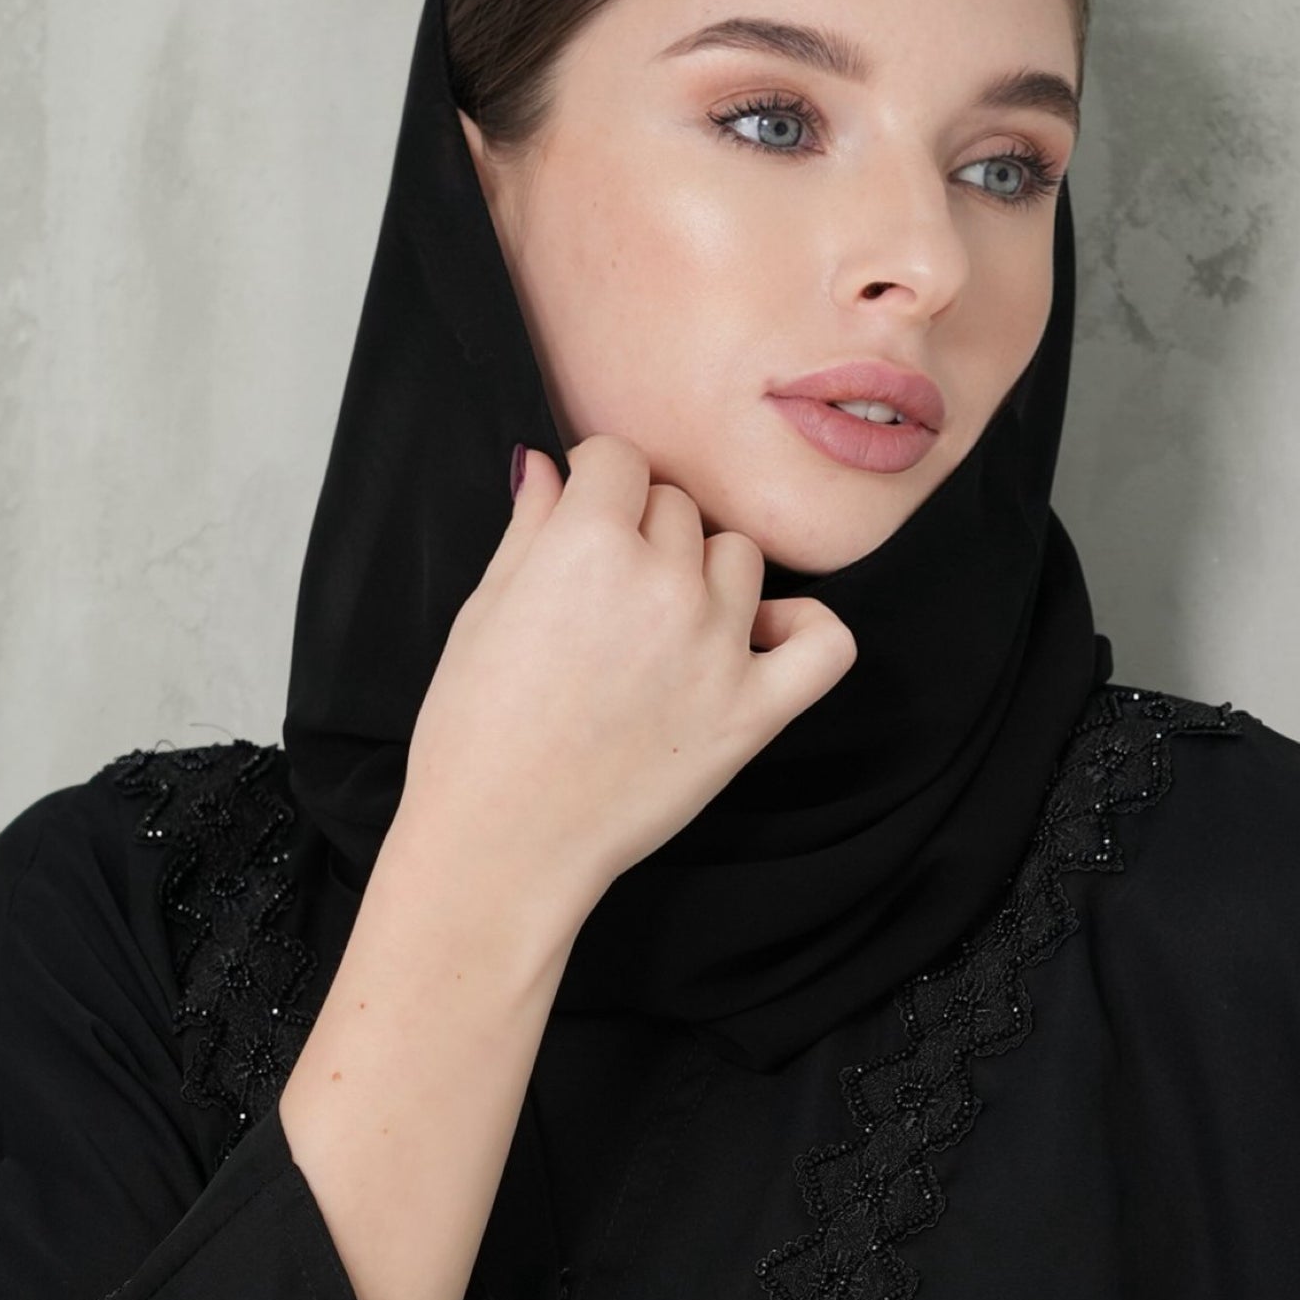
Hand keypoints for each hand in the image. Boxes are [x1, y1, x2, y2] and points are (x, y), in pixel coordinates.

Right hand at [377, 435, 855, 976]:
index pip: (621, 460)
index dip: (598, 485)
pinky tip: (762, 637)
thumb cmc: (475, 731)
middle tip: (609, 595)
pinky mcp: (753, 712)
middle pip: (679, 509)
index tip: (587, 518)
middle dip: (644, 535)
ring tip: (665, 627)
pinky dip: (804, 628)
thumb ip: (532, 527)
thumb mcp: (484, 608)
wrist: (504, 839)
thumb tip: (553, 468)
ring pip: (740, 559)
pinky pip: (824, 641)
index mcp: (589, 542)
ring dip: (706, 576)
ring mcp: (717, 646)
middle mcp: (663, 581)